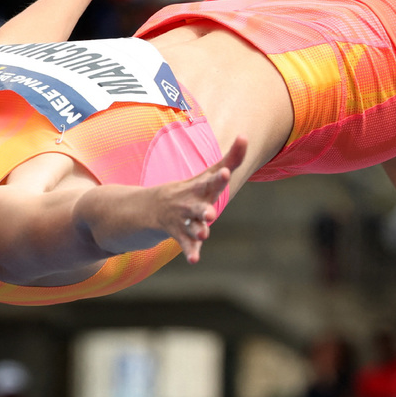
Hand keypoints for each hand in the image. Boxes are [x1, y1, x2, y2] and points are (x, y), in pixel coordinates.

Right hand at [157, 137, 246, 263]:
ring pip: (192, 226)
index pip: (210, 181)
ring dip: (198, 230)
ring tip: (204, 234)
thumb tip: (245, 136)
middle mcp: (191, 203)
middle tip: (211, 213)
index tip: (225, 172)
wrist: (151, 207)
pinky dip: (190, 252)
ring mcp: (184, 219)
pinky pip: (186, 244)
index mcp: (200, 187)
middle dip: (203, 209)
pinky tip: (194, 260)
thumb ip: (230, 158)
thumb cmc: (190, 189)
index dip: (218, 178)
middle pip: (198, 205)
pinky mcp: (180, 234)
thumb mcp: (208, 174)